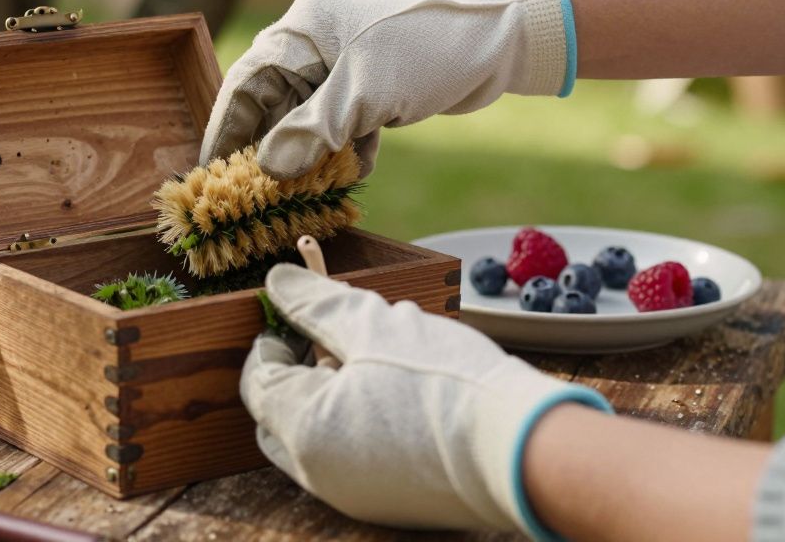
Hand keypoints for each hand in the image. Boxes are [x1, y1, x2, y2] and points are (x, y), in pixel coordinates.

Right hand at [203, 0, 573, 178]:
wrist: (499, 42)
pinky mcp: (367, 92)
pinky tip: (359, 170)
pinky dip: (345, 153)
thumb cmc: (426, 50)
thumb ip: (312, 132)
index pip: (244, 84)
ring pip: (307, 125)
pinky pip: (339, 130)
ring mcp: (341, 71)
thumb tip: (268, 170)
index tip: (212, 176)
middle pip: (272, 109)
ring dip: (313, 159)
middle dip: (272, 154)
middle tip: (261, 198)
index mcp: (301, 30)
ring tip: (313, 193)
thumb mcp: (364, 93)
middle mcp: (312, 48)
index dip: (225, 132)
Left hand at [241, 264, 609, 534]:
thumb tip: (278, 281)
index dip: (274, 339)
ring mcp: (354, 495)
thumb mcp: (373, 324)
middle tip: (338, 338)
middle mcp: (319, 474)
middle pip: (282, 415)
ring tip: (383, 359)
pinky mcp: (390, 504)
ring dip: (336, 393)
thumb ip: (317, 302)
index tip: (299, 313)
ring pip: (321, 434)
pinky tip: (405, 393)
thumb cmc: (445, 383)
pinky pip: (355, 456)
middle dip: (302, 370)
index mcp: (303, 430)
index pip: (258, 382)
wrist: (525, 450)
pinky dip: (363, 422)